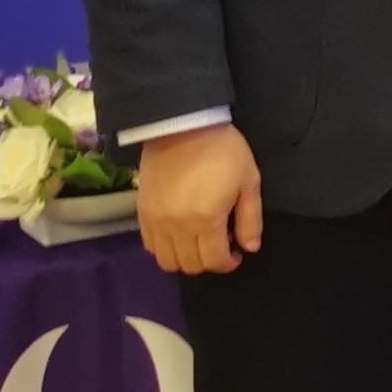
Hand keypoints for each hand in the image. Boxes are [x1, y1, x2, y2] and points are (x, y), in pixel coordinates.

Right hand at [138, 123, 263, 275]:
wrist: (182, 126)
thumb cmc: (223, 151)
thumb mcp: (248, 181)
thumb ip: (250, 219)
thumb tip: (250, 249)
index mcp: (206, 219)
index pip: (215, 260)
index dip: (228, 263)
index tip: (236, 252)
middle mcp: (177, 227)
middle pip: (190, 265)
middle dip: (209, 262)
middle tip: (219, 245)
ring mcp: (156, 221)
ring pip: (167, 261)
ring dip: (186, 259)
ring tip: (198, 242)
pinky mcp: (141, 213)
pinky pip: (150, 246)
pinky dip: (165, 248)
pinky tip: (178, 235)